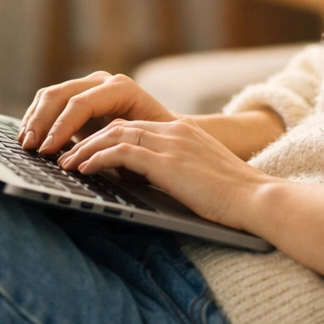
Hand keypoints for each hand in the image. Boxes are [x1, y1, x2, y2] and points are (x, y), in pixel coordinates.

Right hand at [19, 72, 176, 154]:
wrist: (163, 133)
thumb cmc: (156, 142)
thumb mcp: (141, 146)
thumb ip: (116, 149)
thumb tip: (88, 161)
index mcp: (121, 89)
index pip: (82, 103)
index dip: (61, 127)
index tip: (47, 150)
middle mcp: (103, 81)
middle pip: (61, 94)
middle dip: (42, 121)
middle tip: (29, 147)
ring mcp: (89, 85)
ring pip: (51, 95)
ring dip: (34, 119)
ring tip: (25, 144)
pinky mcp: (77, 96)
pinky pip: (49, 101)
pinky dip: (36, 118)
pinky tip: (29, 137)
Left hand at [57, 116, 272, 230]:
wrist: (257, 198)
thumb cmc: (234, 197)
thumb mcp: (201, 175)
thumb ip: (176, 170)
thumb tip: (146, 182)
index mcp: (184, 131)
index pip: (134, 126)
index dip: (106, 138)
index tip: (86, 152)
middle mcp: (175, 130)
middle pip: (119, 126)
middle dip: (88, 140)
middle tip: (66, 156)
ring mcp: (171, 143)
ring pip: (115, 135)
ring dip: (85, 149)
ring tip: (66, 164)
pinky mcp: (167, 161)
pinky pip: (122, 153)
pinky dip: (97, 159)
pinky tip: (83, 170)